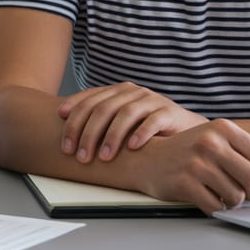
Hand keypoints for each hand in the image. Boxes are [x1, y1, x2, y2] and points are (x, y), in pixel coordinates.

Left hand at [58, 82, 207, 161]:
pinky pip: (153, 121)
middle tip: (79, 156)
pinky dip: (141, 133)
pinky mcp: (169, 112)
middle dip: (87, 133)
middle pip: (103, 109)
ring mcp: (151, 100)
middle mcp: (132, 92)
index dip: (73, 119)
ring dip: (111, 136)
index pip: (89, 101)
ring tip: (103, 157)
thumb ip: (100, 123)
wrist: (186, 128)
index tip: (63, 139)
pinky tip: (132, 147)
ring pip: (125, 114)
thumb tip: (68, 138)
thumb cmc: (147, 128)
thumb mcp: (121, 122)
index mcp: (116, 92)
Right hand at [134, 119, 249, 213]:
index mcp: (222, 128)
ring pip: (236, 195)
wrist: (147, 158)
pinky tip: (210, 200)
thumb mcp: (218, 142)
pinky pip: (215, 205)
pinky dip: (217, 208)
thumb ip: (249, 150)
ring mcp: (195, 162)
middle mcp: (209, 142)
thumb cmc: (187, 152)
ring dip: (236, 203)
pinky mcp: (184, 182)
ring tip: (226, 197)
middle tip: (249, 196)